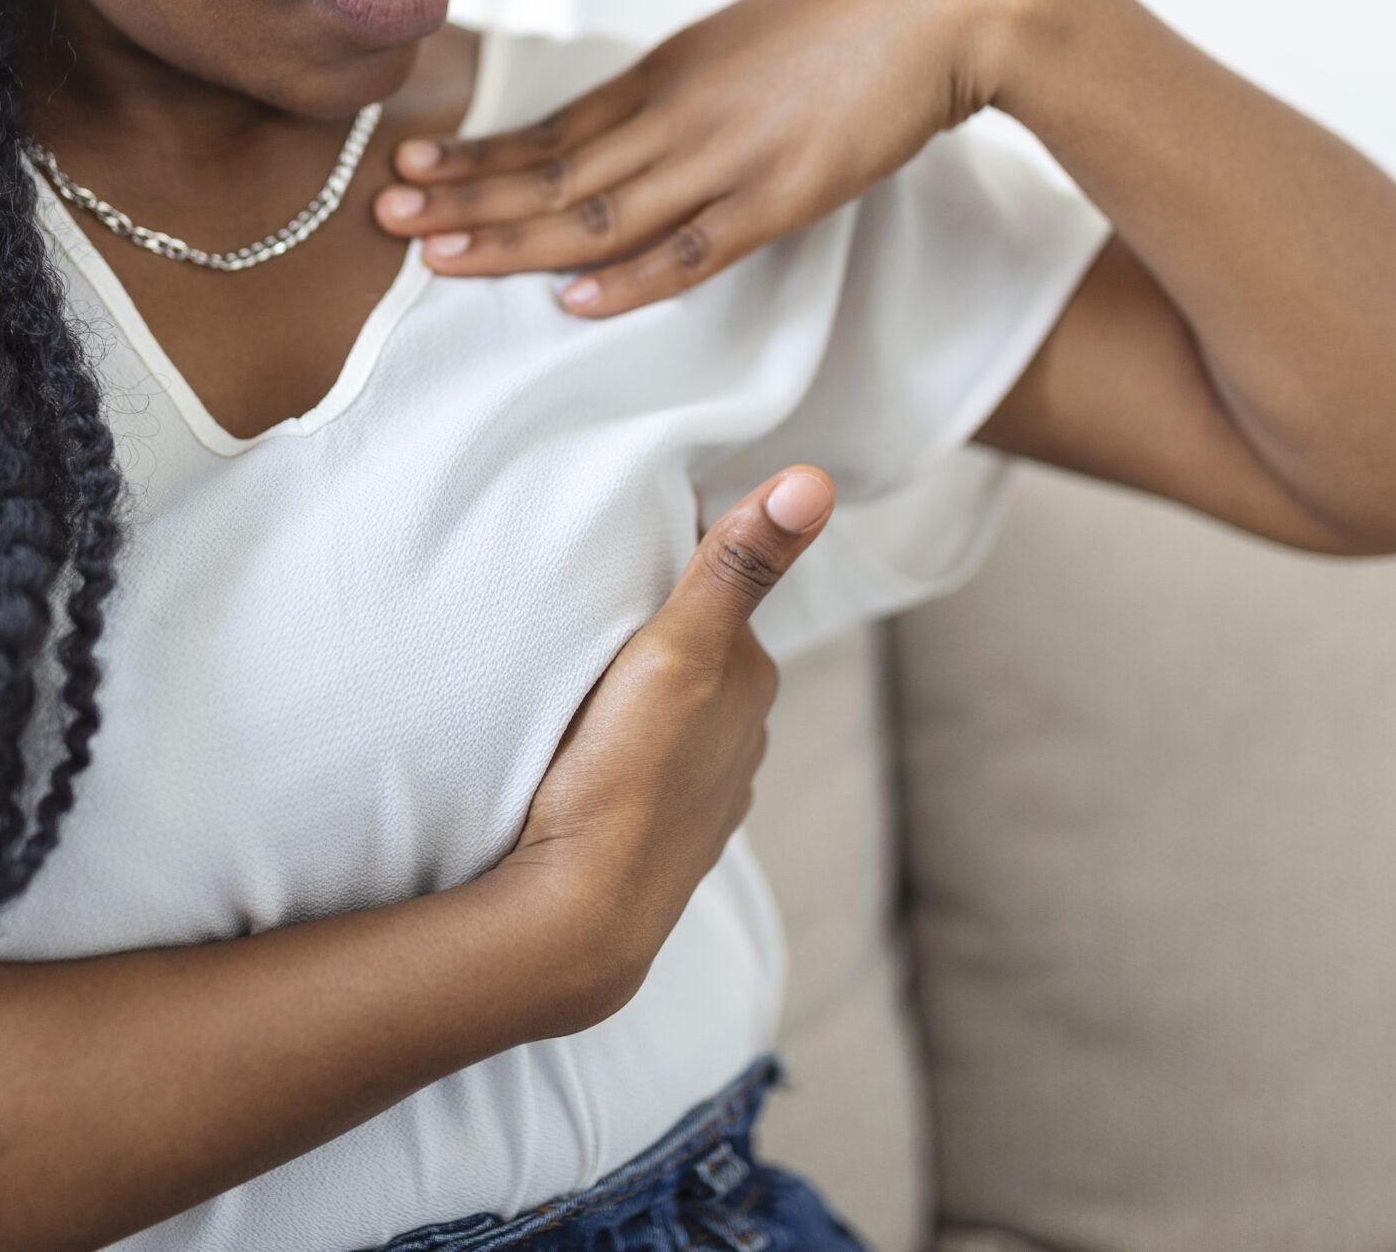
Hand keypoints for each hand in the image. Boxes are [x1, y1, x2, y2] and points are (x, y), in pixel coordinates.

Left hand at [375, 0, 1035, 314]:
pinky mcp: (785, 191)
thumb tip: (651, 130)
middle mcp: (680, 111)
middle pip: (553, 168)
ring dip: (514, 238)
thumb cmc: (860, 22)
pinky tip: (574, 300)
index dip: (478, 157)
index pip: (555, 128)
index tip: (407, 173)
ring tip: (438, 260)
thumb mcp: (753, 49)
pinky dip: (632, 276)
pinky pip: (695, 244)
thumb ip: (697, 95)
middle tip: (384, 221)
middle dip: (465, 198)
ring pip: (601, 208)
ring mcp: (729, 153)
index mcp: (670, 72)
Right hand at [494, 466, 835, 1022]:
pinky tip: (590, 752)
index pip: (717, 586)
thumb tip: (815, 481)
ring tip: (582, 676)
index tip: (617, 533)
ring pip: (676, 709)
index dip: (670, 553)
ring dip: (641, 688)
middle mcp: (746, 733)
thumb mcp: (677, 651)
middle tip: (587, 596)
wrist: (581, 915)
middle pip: (699, 649)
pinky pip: (652, 765)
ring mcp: (708, 790)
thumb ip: (737, 566)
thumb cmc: (627, 776)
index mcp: (751, 677)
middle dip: (658, 622)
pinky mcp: (667, 833)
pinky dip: (628, 747)